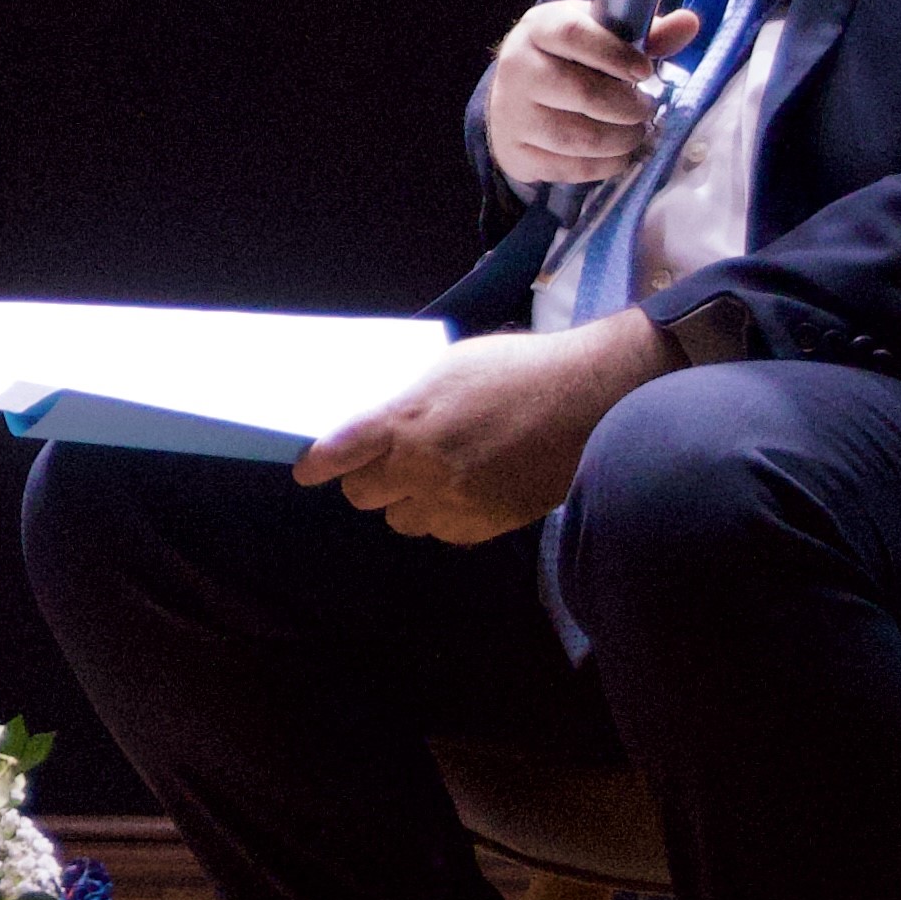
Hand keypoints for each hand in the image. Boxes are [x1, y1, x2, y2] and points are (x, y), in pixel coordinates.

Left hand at [298, 317, 669, 543]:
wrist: (591, 399)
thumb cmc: (520, 370)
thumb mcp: (448, 366)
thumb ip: (405, 400)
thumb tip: (371, 420)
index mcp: (406, 420)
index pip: (337, 453)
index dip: (318, 464)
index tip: (309, 470)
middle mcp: (422, 466)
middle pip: (362, 494)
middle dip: (368, 479)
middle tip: (383, 464)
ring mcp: (455, 500)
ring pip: (401, 519)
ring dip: (407, 500)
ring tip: (431, 476)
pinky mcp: (487, 524)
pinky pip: (443, 533)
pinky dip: (445, 517)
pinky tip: (464, 491)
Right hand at [481, 0, 703, 187]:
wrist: (515, 98)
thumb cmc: (569, 60)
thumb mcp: (600, 35)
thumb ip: (646, 33)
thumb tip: (688, 23)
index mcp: (538, 30)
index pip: (572, 34)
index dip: (615, 53)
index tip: (645, 71)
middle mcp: (516, 69)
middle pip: (582, 93)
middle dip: (628, 108)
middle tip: (645, 109)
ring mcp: (512, 114)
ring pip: (578, 137)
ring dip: (621, 140)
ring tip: (635, 134)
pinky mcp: (516, 153)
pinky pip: (569, 168)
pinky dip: (604, 166)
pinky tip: (617, 154)